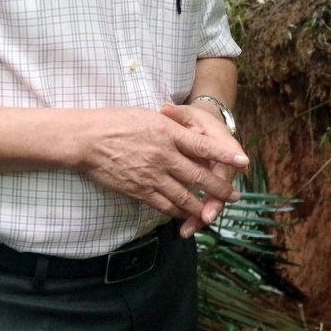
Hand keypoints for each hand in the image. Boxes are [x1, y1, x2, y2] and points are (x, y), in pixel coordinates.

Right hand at [76, 107, 247, 225]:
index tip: (243, 162)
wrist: (87, 140)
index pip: (203, 145)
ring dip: (202, 206)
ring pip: (185, 196)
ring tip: (213, 212)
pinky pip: (164, 205)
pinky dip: (178, 211)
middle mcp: (164, 155)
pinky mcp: (139, 190)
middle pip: (199, 175)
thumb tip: (192, 136)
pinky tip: (184, 213)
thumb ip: (171, 128)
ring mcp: (152, 175)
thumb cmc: (115, 122)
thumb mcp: (148, 117)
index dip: (225, 155)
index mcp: (167, 132)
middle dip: (220, 188)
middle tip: (233, 196)